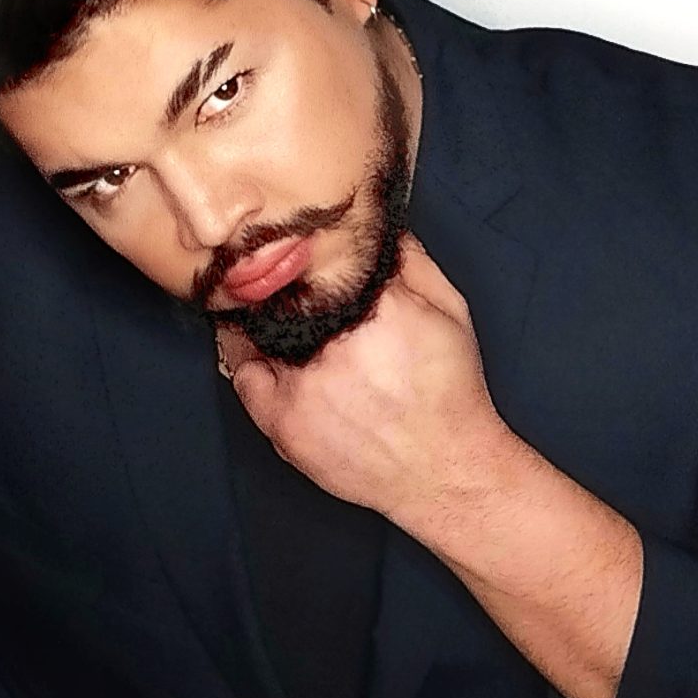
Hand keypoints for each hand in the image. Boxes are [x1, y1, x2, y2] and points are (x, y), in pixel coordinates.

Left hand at [219, 232, 515, 518]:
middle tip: (274, 278)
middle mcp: (332, 344)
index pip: (317, 260)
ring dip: (258, 319)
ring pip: (256, 333)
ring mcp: (302, 387)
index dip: (302, 254)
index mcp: (373, 307)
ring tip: (263, 314)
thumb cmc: (452, 393)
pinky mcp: (284, 424)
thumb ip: (414, 262)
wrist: (447, 471)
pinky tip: (255, 350)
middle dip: (279, 284)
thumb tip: (379, 227)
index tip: (295, 251)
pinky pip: (245, 377)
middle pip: (281, 295)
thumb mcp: (451, 312)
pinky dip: (246, 358)